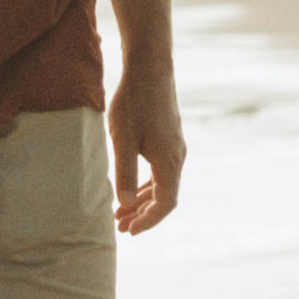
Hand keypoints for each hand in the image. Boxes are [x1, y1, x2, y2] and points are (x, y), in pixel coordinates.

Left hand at [110, 51, 185, 234]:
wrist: (150, 67)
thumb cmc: (134, 101)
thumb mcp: (123, 139)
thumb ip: (125, 173)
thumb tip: (125, 205)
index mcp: (170, 161)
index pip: (166, 203)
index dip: (149, 220)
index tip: (130, 231)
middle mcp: (177, 157)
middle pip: (165, 196)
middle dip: (143, 214)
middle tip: (120, 227)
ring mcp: (174, 147)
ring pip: (162, 183)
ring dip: (143, 200)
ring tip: (121, 213)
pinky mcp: (168, 138)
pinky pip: (160, 170)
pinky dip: (145, 184)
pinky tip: (129, 188)